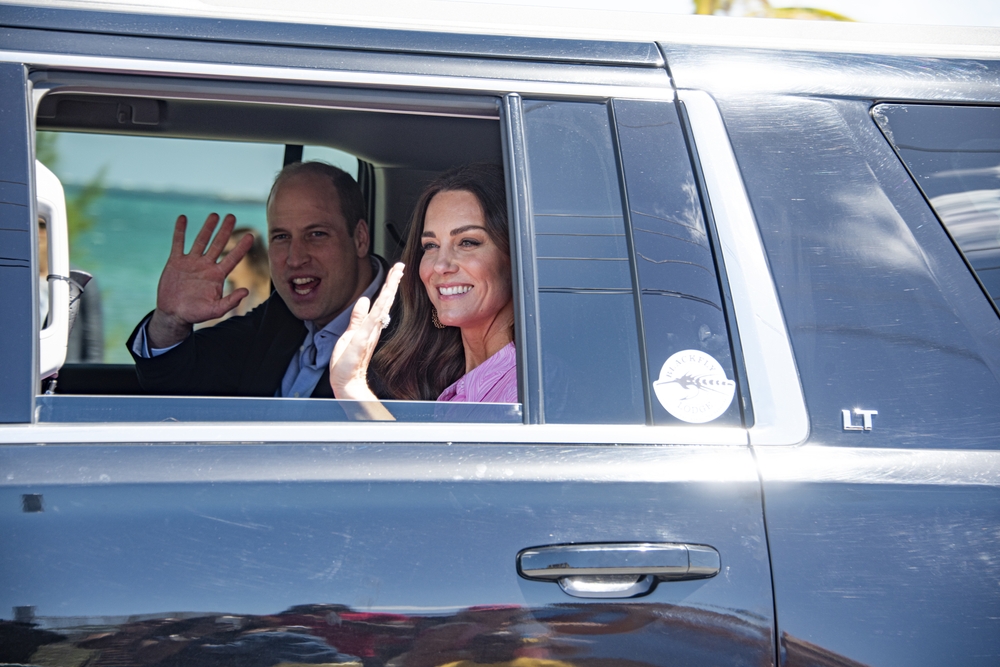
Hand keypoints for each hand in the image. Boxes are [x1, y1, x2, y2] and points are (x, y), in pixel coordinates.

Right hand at [147, 213, 254, 348]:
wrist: (174, 313)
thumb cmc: (196, 313)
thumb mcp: (215, 310)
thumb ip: (230, 301)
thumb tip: (246, 291)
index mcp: (217, 276)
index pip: (232, 258)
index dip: (241, 247)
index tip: (251, 235)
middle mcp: (206, 266)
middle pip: (218, 244)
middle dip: (225, 230)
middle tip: (232, 216)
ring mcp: (191, 262)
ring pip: (200, 241)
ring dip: (207, 228)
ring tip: (214, 215)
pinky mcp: (176, 261)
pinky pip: (178, 243)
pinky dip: (180, 231)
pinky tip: (183, 218)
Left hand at [329, 262, 403, 400]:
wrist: (347, 383)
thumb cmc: (347, 363)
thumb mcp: (349, 334)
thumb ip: (357, 317)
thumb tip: (364, 300)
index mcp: (370, 325)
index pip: (381, 301)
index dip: (388, 286)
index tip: (396, 271)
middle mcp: (373, 328)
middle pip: (385, 301)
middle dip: (393, 282)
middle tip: (401, 266)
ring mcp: (369, 333)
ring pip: (382, 307)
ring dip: (389, 290)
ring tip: (397, 274)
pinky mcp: (363, 340)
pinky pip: (373, 321)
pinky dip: (380, 308)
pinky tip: (384, 297)